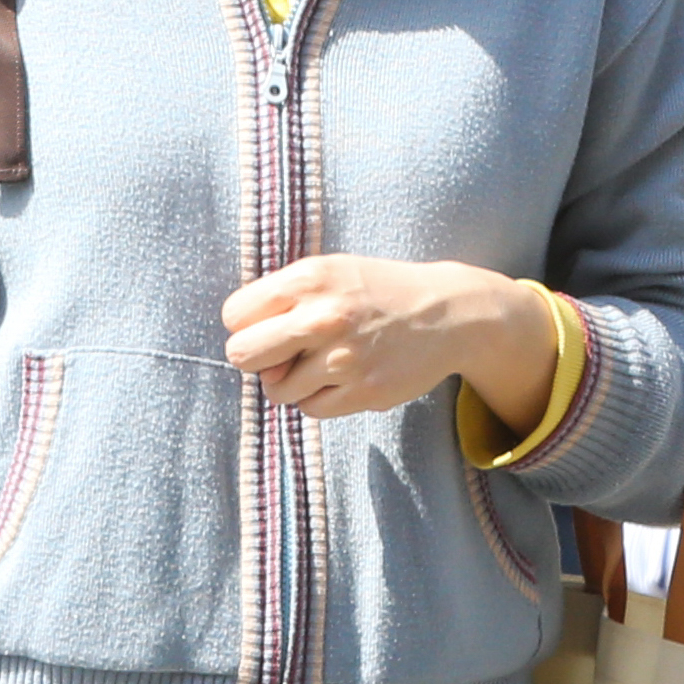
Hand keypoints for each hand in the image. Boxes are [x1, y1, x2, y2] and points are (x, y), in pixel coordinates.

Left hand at [222, 256, 556, 422]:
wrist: (449, 313)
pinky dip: (319, 399)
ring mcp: (344, 358)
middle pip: (241, 355)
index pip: (234, 316)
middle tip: (283, 354)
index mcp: (308, 280)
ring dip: (291, 383)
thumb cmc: (375, 292)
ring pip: (276, 391)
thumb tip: (242, 348)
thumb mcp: (328, 273)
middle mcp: (323, 318)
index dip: (247, 325)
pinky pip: (310, 409)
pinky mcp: (364, 392)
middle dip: (257, 359)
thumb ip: (280, 300)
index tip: (271, 326)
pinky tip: (343, 378)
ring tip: (321, 364)